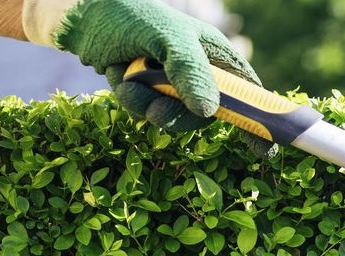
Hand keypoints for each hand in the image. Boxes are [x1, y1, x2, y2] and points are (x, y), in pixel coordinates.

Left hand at [24, 0, 276, 156]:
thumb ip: (190, 71)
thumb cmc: (130, 16)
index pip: (248, 92)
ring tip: (128, 85)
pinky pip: (150, 113)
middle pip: (208, 114)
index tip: (262, 150)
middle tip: (157, 113)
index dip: (259, 120)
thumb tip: (210, 112)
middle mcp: (199, 72)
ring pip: (176, 117)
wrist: (82, 17)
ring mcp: (174, 85)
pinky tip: (120, 81)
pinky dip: (134, 103)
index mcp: (215, 53)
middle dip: (181, 116)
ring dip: (150, 108)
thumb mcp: (166, 37)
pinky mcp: (150, 93)